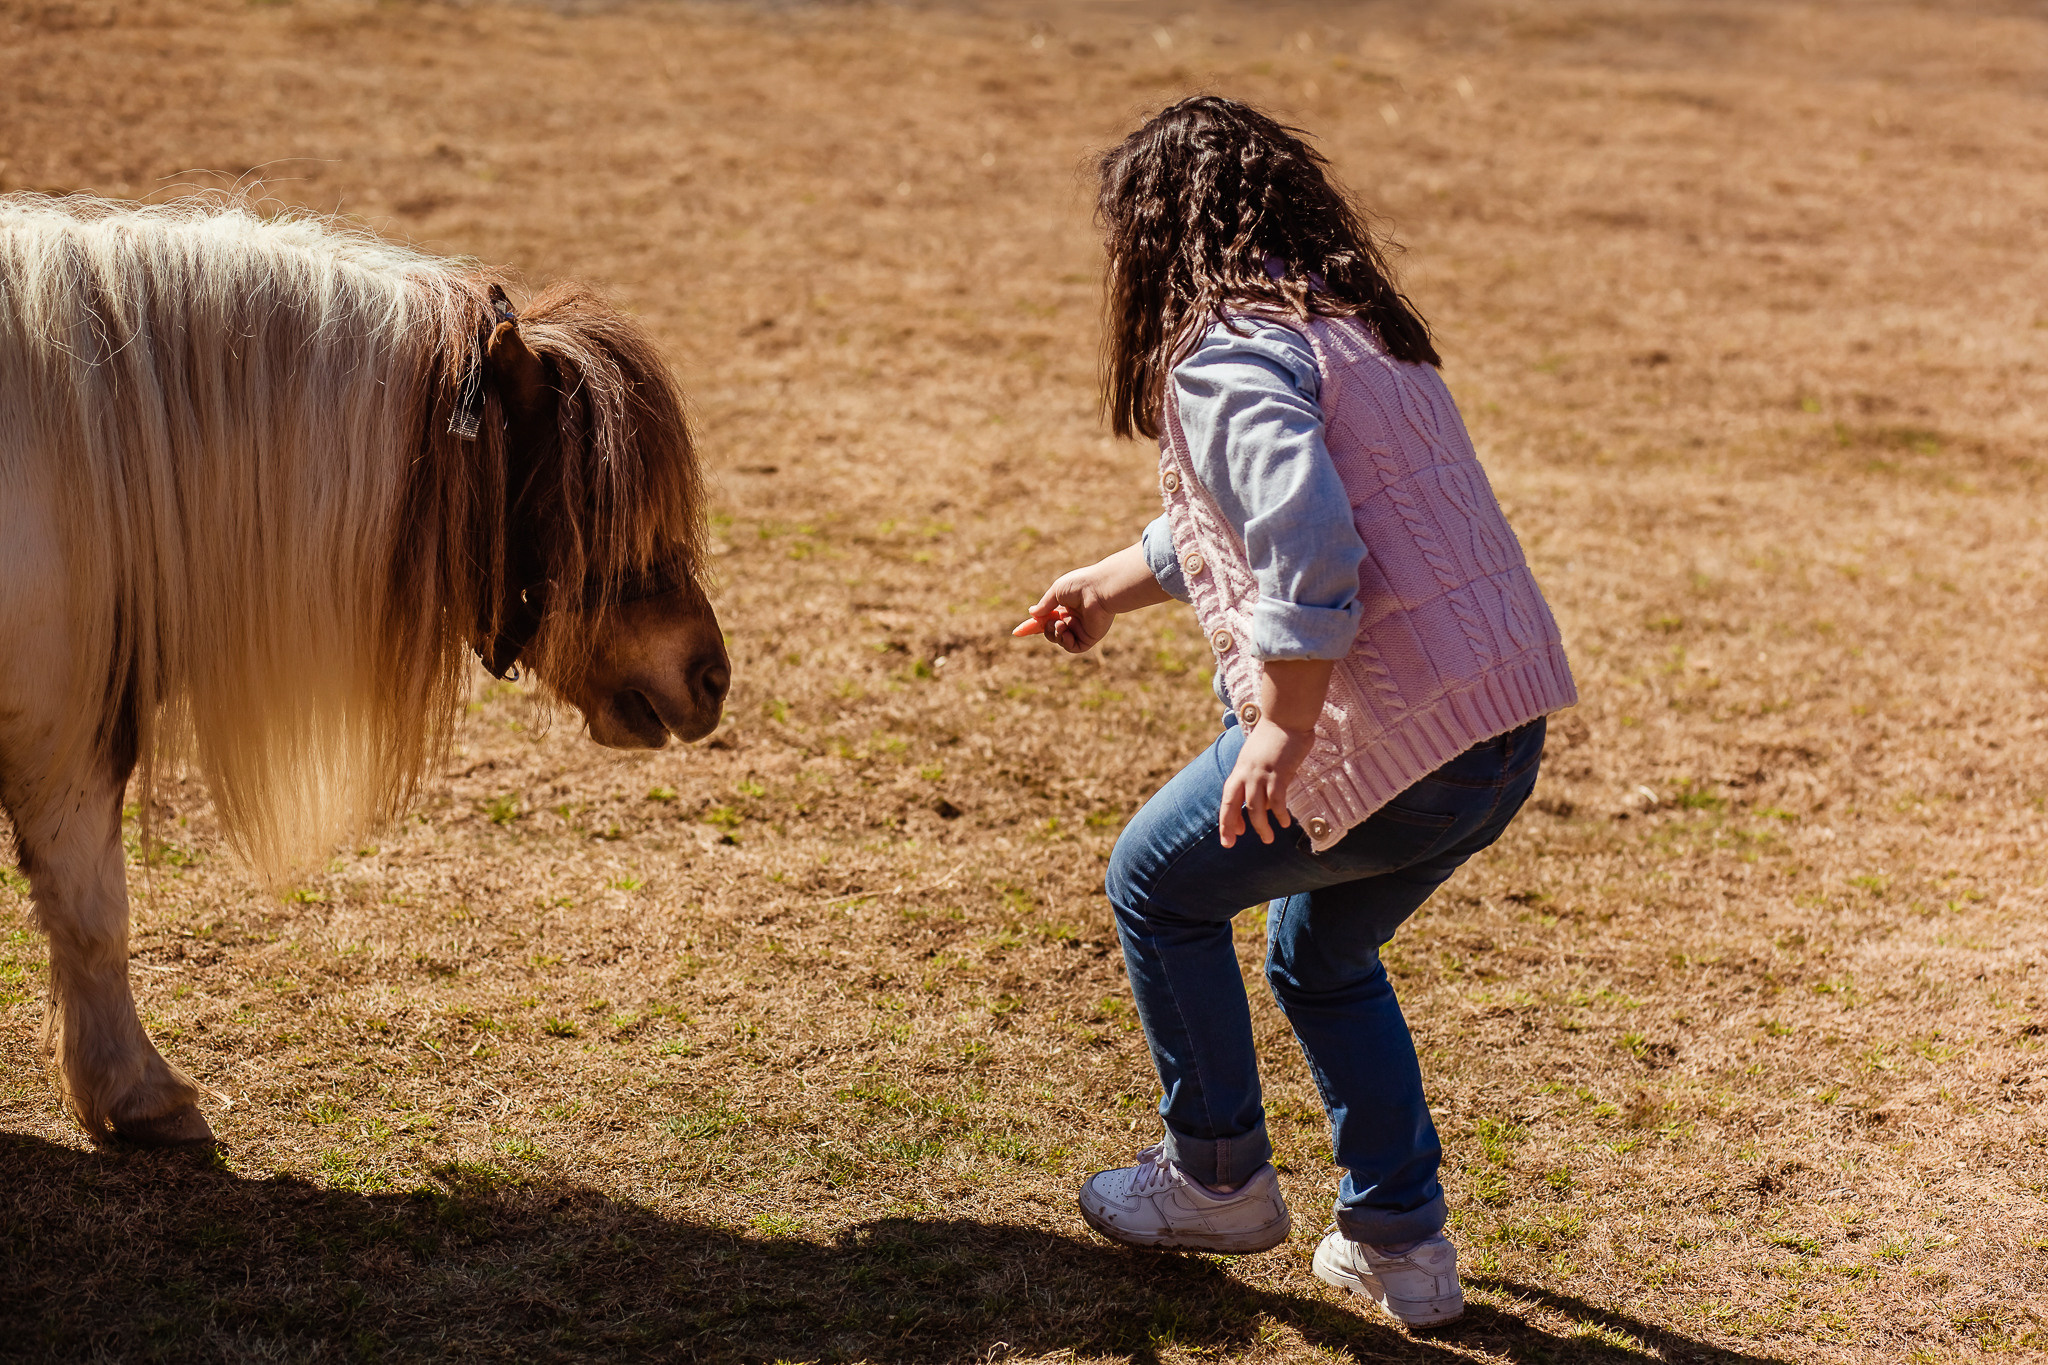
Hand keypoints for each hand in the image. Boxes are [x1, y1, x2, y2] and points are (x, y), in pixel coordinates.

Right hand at [1015, 566, 1120, 652]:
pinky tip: (1066, 630)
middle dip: (1045, 628)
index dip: (1031, 626)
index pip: (1044, 619)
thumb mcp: (1056, 591)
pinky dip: (1065, 641)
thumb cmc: (1080, 585)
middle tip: (1048, 621)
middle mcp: (1072, 618)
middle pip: (1050, 631)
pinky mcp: (1089, 638)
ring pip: (1059, 639)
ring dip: (1054, 633)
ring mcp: (1080, 629)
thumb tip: (1032, 614)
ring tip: (1060, 623)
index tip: (1016, 632)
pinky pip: (1072, 647)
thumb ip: (1044, 605)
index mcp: (1064, 606)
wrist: (1100, 590)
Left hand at [1217, 658, 1336, 847]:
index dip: (1227, 818)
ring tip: (1267, 839)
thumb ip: (1257, 776)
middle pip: (1233, 804)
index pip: (1227, 798)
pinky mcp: (1279, 772)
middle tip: (1230, 844)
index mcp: (1240, 769)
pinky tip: (1284, 822)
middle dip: (1229, 826)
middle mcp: (1246, 773)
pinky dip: (1278, 813)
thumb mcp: (1258, 756)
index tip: (1232, 834)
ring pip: (1254, 807)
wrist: (1286, 716)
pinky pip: (1276, 799)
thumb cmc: (1275, 736)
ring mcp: (1261, 773)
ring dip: (1260, 826)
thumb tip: (1263, 800)